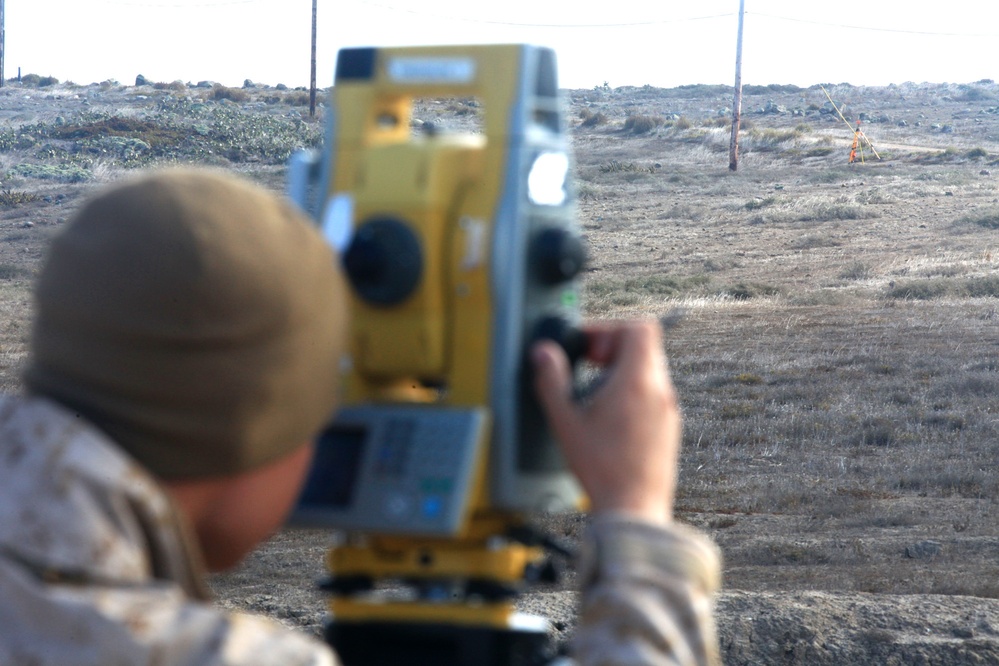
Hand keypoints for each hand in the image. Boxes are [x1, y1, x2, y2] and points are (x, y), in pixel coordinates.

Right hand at [531, 321, 680, 524]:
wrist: (634, 508)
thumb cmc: (602, 468)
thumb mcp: (565, 421)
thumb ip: (551, 381)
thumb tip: (542, 353)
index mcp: (636, 381)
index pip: (639, 328)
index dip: (610, 329)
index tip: (589, 347)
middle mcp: (659, 390)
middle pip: (645, 345)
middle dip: (614, 348)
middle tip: (589, 364)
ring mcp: (668, 409)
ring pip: (650, 369)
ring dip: (623, 369)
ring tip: (597, 393)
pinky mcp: (669, 427)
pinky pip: (654, 393)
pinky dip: (633, 391)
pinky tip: (610, 417)